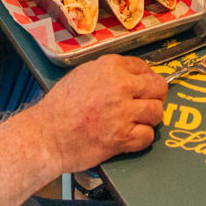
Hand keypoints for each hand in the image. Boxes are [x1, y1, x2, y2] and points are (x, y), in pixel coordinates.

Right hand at [38, 55, 166, 170]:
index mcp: (111, 66)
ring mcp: (123, 112)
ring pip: (157, 112)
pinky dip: (142, 138)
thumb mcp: (83, 73)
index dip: (146, 78)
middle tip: (148, 103)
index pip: (144, 67)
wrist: (47, 134)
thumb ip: (109, 72)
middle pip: (158, 87)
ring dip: (150, 118)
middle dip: (156, 95)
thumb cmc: (60, 105)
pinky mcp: (122, 138)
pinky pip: (147, 136)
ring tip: (139, 121)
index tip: (144, 86)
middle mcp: (121, 86)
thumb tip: (129, 75)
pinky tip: (131, 136)